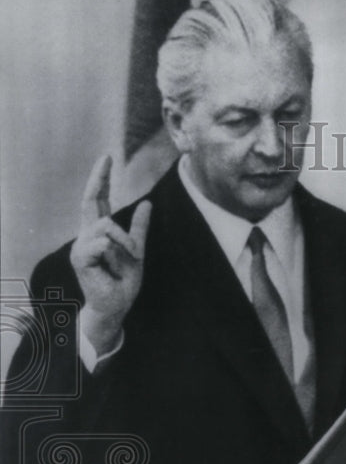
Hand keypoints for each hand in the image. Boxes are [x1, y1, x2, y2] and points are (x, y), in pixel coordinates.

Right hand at [70, 155, 150, 354]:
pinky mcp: (80, 256)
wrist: (116, 305)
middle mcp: (87, 234)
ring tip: (129, 259)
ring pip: (106, 226)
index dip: (101, 178)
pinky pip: (103, 242)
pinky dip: (116, 251)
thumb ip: (139, 228)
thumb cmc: (123, 281)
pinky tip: (114, 264)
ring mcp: (81, 244)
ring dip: (124, 242)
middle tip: (111, 171)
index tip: (107, 158)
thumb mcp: (137, 250)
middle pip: (92, 200)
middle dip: (99, 180)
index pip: (98, 199)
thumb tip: (146, 203)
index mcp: (99, 232)